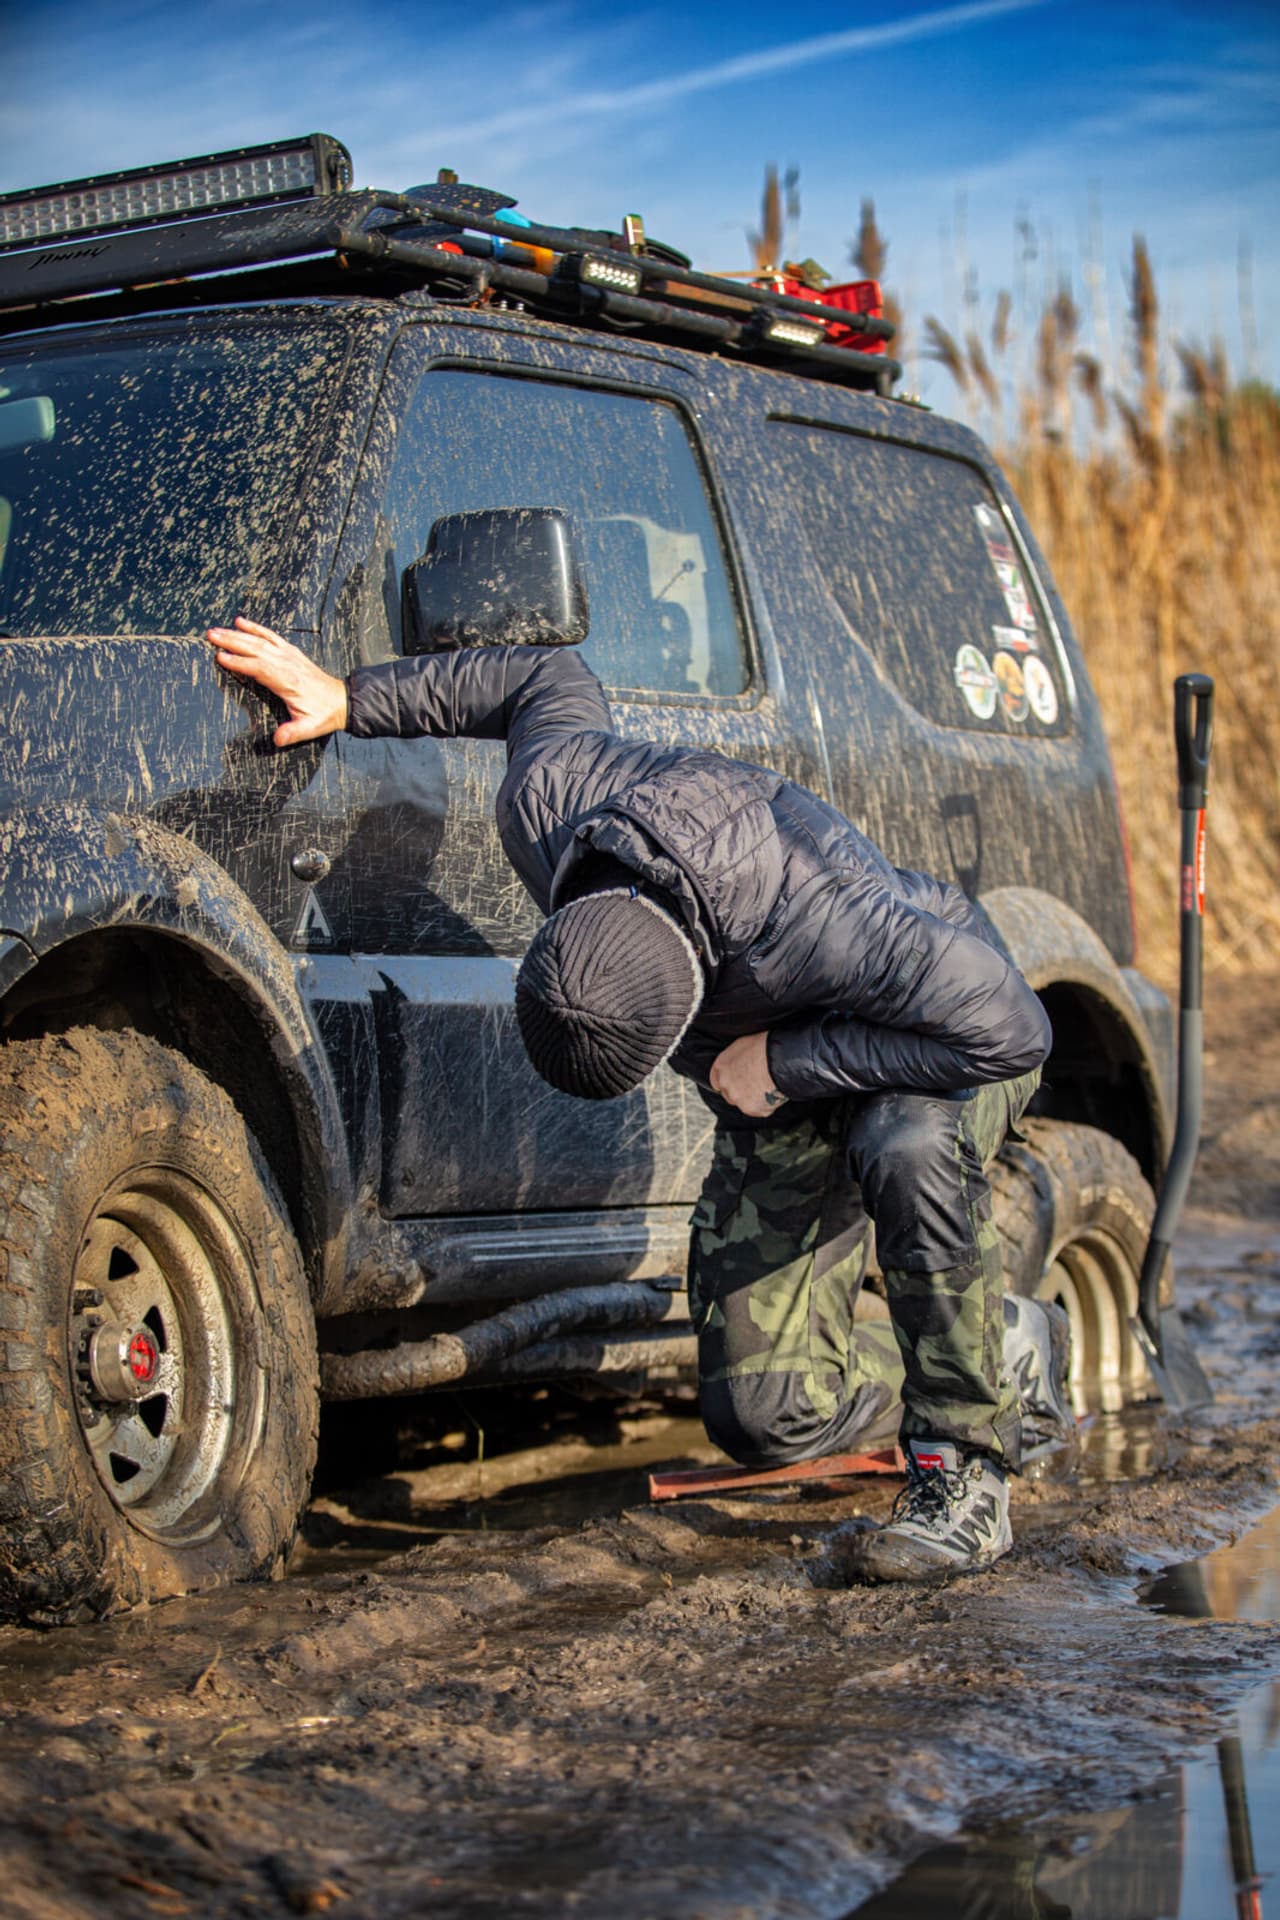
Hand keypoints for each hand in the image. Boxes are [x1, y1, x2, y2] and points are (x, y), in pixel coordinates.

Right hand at [205, 616, 348, 747]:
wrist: (342, 701)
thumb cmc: (324, 714)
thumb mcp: (310, 728)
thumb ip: (293, 733)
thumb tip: (278, 738)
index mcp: (288, 681)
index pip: (259, 668)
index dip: (240, 662)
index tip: (221, 657)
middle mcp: (288, 664)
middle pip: (256, 649)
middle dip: (232, 642)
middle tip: (211, 636)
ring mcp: (289, 656)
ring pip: (260, 640)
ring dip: (238, 633)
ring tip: (217, 630)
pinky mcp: (292, 652)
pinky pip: (271, 636)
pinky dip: (255, 628)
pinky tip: (241, 621)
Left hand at [709, 1031, 786, 1117]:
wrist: (778, 1060)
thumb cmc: (764, 1047)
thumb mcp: (743, 1045)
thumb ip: (735, 1059)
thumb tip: (739, 1062)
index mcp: (721, 1066)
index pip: (716, 1080)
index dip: (727, 1081)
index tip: (736, 1081)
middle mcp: (725, 1084)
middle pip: (729, 1094)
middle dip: (740, 1091)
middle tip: (756, 1083)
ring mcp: (737, 1098)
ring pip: (744, 1103)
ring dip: (753, 1098)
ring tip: (768, 1086)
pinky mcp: (751, 1109)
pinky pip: (759, 1110)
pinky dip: (766, 1105)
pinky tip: (773, 1092)